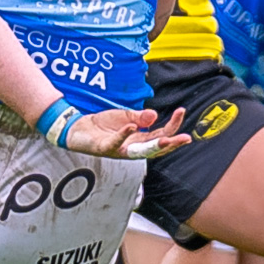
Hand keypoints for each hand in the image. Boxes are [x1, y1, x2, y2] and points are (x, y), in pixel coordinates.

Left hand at [63, 106, 189, 161]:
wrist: (79, 128)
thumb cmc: (104, 125)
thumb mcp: (125, 117)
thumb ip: (141, 117)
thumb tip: (155, 115)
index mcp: (139, 140)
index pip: (161, 135)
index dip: (173, 125)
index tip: (182, 111)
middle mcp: (132, 148)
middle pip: (155, 149)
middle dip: (171, 144)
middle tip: (185, 138)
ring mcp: (119, 150)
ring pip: (139, 152)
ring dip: (153, 146)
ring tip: (166, 139)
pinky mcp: (104, 148)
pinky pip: (115, 144)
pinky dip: (124, 135)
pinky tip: (132, 127)